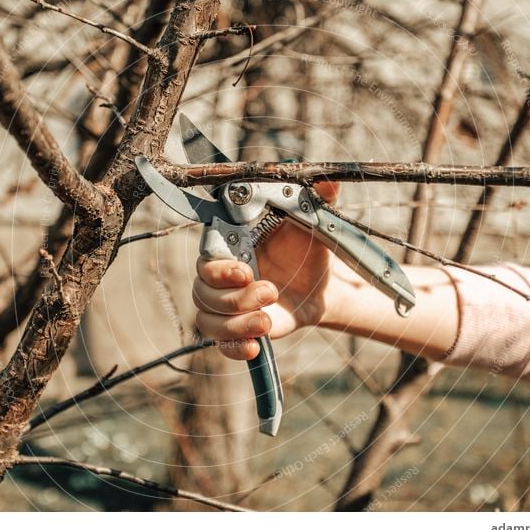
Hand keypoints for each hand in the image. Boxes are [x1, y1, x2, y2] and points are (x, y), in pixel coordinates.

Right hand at [193, 182, 348, 360]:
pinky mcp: (240, 329)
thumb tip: (327, 180)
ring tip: (266, 322)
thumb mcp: (311, 221)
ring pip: (207, 321)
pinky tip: (255, 348)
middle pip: (202, 292)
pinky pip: (221, 345)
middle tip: (269, 291)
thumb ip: (315, 198)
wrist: (322, 281)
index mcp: (230, 247)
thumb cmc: (306, 245)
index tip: (245, 271)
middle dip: (232, 298)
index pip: (205, 258)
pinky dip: (233, 349)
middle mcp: (221, 277)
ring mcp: (227, 306)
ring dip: (234, 325)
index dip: (218, 269)